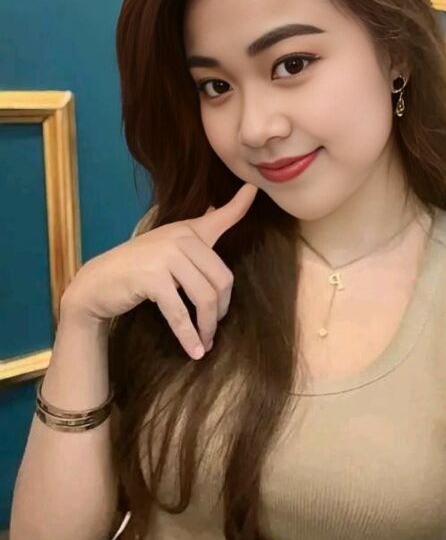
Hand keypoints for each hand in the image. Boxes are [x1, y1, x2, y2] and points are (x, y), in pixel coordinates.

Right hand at [60, 183, 258, 358]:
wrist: (96, 283)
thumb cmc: (136, 268)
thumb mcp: (166, 245)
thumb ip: (193, 235)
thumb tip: (216, 208)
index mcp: (187, 230)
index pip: (220, 216)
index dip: (239, 205)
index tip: (254, 188)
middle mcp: (179, 238)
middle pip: (222, 278)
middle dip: (222, 309)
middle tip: (214, 327)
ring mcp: (165, 256)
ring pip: (205, 297)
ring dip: (207, 327)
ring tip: (205, 343)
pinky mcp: (152, 278)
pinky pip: (180, 312)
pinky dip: (189, 335)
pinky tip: (194, 351)